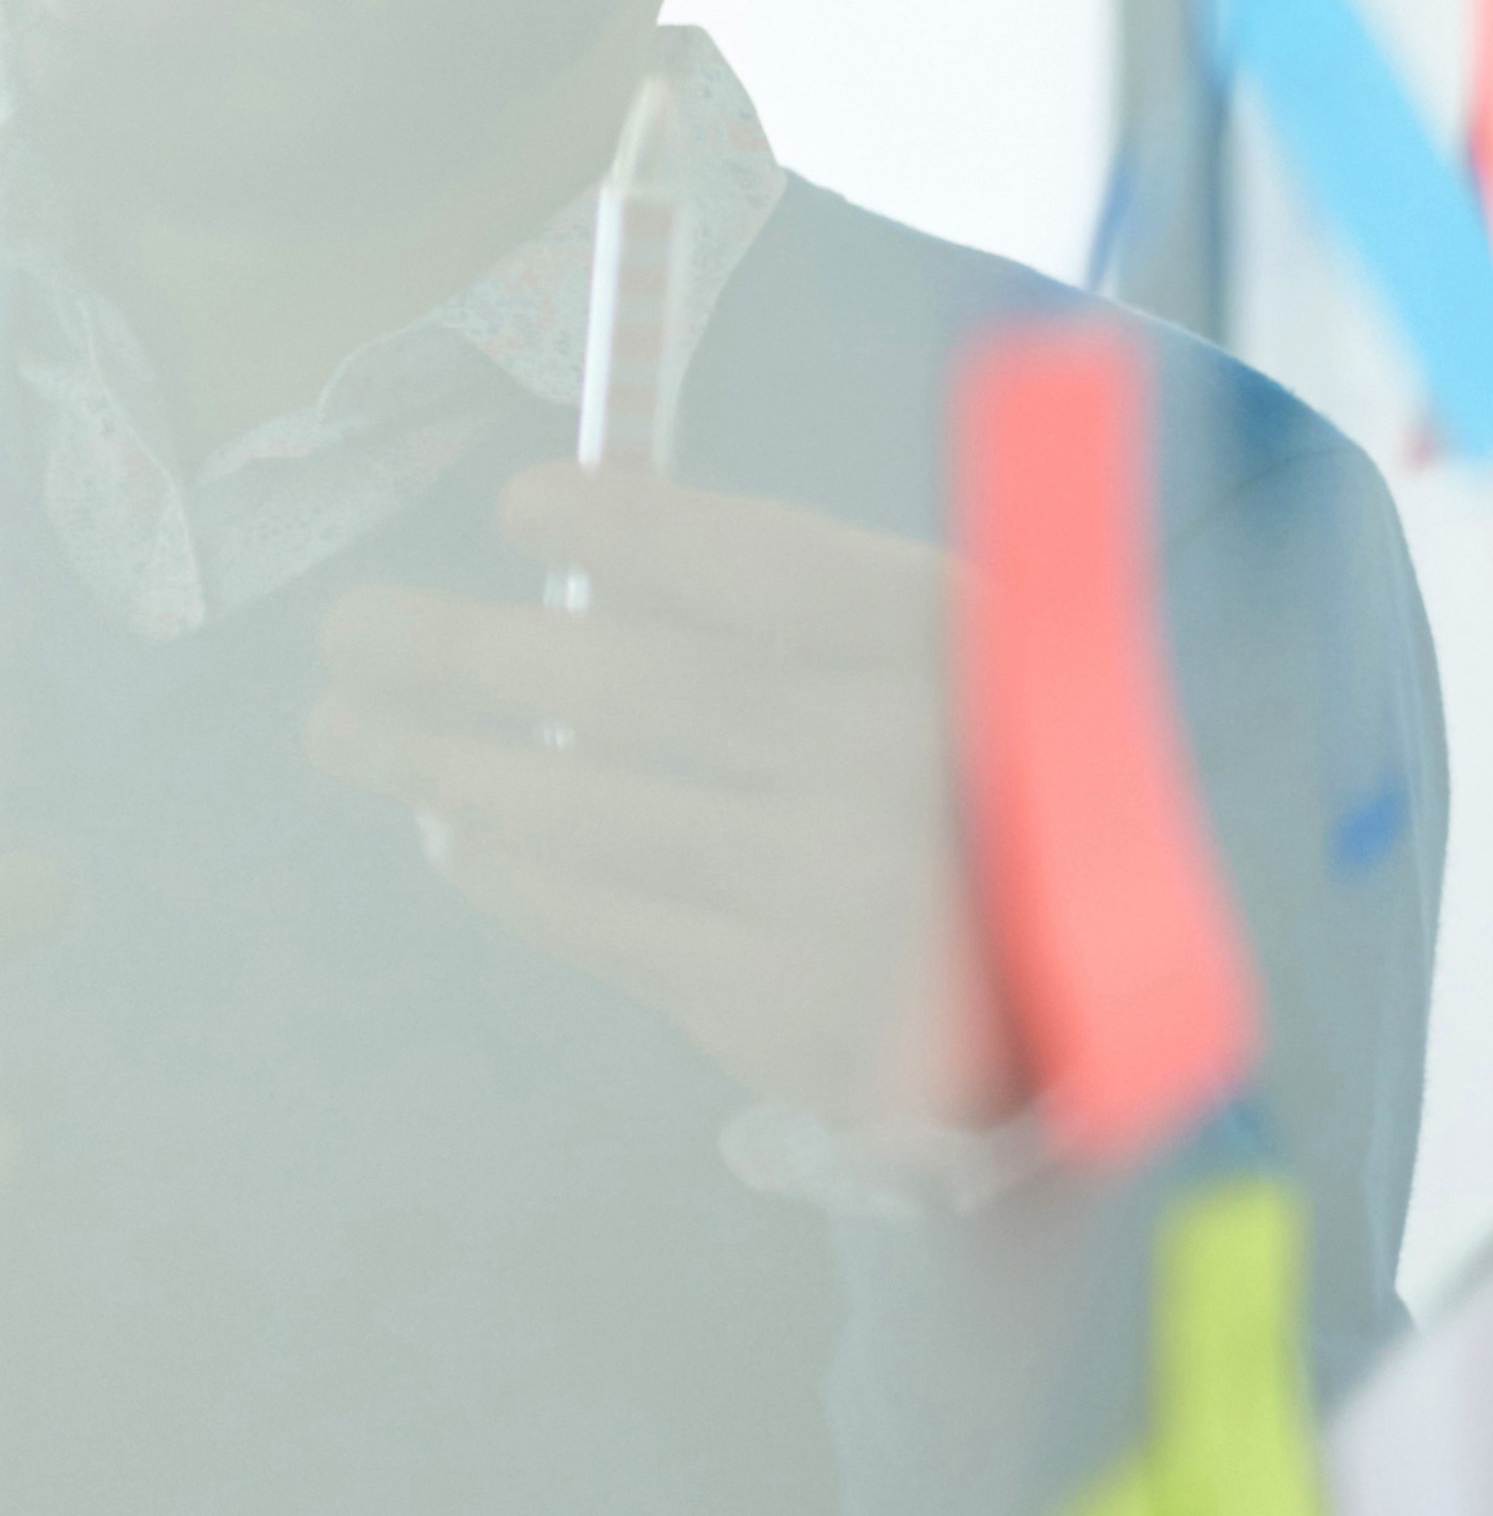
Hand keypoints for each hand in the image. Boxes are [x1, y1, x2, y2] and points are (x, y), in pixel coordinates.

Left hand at [305, 468, 999, 1129]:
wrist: (1116, 1005)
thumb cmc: (1017, 802)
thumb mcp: (980, 671)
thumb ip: (820, 615)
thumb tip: (607, 572)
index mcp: (969, 659)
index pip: (773, 569)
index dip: (635, 530)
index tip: (523, 502)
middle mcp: (902, 774)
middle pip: (641, 688)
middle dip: (471, 653)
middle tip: (354, 628)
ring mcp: (833, 902)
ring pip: (590, 812)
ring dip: (444, 764)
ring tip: (353, 731)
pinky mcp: (781, 1013)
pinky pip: (604, 925)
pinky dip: (513, 875)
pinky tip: (462, 841)